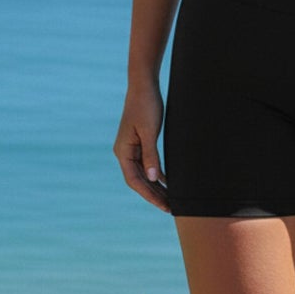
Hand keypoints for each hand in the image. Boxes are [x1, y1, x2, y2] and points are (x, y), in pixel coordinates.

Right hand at [114, 81, 171, 212]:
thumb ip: (151, 156)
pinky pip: (148, 164)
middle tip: (171, 208)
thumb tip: (154, 179)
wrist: (144, 86)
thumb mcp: (150, 132)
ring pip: (144, 174)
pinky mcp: (140, 142)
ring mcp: (131, 148)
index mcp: (123, 151)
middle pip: (139, 180)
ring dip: (156, 186)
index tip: (163, 205)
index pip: (134, 180)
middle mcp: (125, 152)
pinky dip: (157, 174)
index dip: (148, 195)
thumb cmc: (146, 106)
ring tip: (170, 199)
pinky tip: (168, 182)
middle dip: (154, 194)